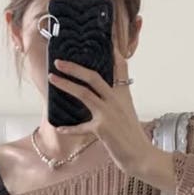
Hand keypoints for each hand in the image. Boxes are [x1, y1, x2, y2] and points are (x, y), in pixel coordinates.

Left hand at [47, 49, 154, 176]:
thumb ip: (115, 99)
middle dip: (75, 68)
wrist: (141, 156)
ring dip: (66, 85)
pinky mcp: (102, 129)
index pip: (120, 66)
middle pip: (94, 77)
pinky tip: (59, 127)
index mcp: (123, 94)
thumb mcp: (127, 112)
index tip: (104, 37)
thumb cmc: (132, 136)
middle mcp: (116, 100)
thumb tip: (101, 92)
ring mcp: (108, 114)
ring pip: (84, 94)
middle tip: (59, 61)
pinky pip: (81, 127)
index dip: (112, 51)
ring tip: (52, 78)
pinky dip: (70, 128)